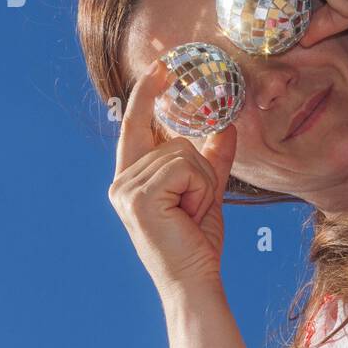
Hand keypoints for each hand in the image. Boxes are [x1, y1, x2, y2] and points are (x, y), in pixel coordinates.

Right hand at [108, 60, 236, 300]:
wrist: (194, 282)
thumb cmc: (197, 243)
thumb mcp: (208, 192)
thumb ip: (213, 159)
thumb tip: (226, 125)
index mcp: (130, 178)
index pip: (136, 125)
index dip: (147, 93)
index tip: (162, 65)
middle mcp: (121, 181)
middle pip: (175, 140)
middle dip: (200, 170)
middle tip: (195, 207)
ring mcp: (126, 188)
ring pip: (185, 152)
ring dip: (203, 183)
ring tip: (192, 213)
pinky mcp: (140, 196)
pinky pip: (187, 166)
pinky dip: (201, 188)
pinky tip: (191, 213)